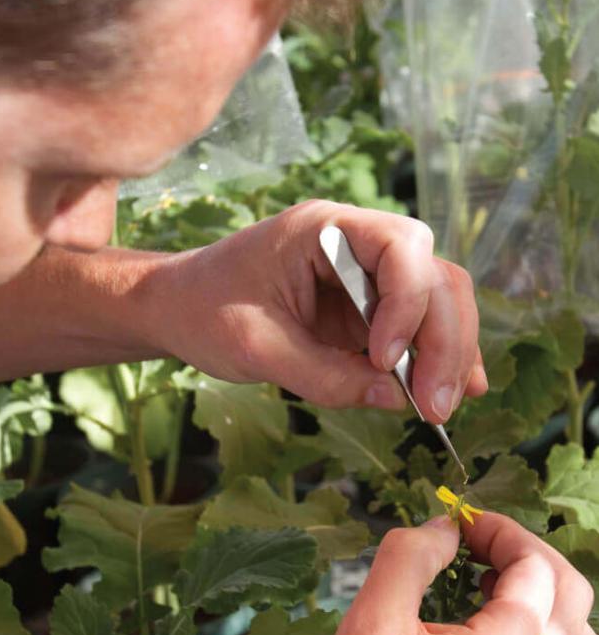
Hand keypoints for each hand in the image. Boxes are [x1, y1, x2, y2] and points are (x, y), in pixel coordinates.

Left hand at [166, 199, 486, 421]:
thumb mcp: (256, 348)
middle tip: (435, 404)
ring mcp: (367, 275)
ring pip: (438, 299)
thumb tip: (396, 399)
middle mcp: (357, 242)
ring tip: (443, 406)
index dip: (407, 305)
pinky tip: (459, 389)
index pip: (401, 247)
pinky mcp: (368, 308)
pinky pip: (419, 325)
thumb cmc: (204, 312)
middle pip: (433, 276)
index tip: (383, 360)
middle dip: (442, 341)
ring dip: (450, 352)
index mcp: (324, 228)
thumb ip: (325, 374)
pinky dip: (439, 356)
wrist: (176, 307)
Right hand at [188, 513, 597, 634]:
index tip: (460, 524)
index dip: (501, 532)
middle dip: (532, 560)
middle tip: (480, 547)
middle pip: (572, 603)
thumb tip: (443, 528)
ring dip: (554, 611)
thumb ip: (411, 558)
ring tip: (500, 597)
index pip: (536, 570)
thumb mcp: (369, 620)